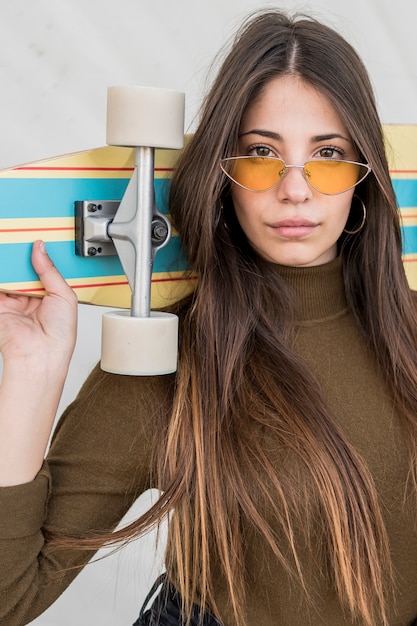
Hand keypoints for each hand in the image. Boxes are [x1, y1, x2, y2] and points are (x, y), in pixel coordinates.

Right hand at [0, 240, 77, 367]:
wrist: (40, 356)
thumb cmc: (59, 337)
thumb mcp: (64, 296)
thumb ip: (50, 270)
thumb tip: (40, 248)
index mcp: (50, 296)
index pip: (42, 269)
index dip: (39, 255)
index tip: (35, 238)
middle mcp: (31, 297)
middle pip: (23, 269)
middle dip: (22, 255)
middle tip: (20, 237)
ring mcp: (13, 300)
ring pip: (9, 273)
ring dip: (9, 260)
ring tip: (10, 242)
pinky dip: (2, 274)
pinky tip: (4, 261)